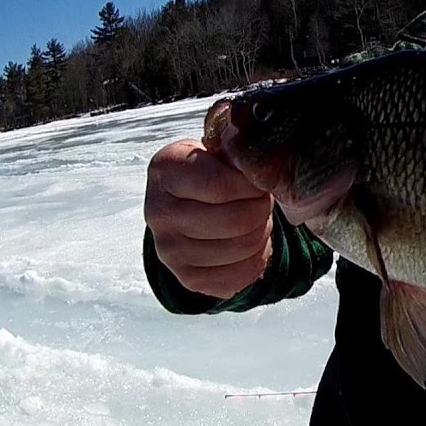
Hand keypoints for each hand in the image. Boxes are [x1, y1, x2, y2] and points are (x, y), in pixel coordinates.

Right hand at [144, 138, 275, 298]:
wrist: (183, 203)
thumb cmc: (207, 170)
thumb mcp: (214, 149)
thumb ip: (235, 152)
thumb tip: (265, 166)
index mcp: (165, 171)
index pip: (220, 185)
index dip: (251, 185)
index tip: (259, 181)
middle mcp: (159, 213)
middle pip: (236, 220)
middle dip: (261, 209)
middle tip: (261, 200)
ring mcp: (170, 250)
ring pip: (243, 246)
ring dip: (262, 232)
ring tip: (255, 218)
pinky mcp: (187, 277)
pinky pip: (242, 274)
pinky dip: (258, 258)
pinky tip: (249, 242)